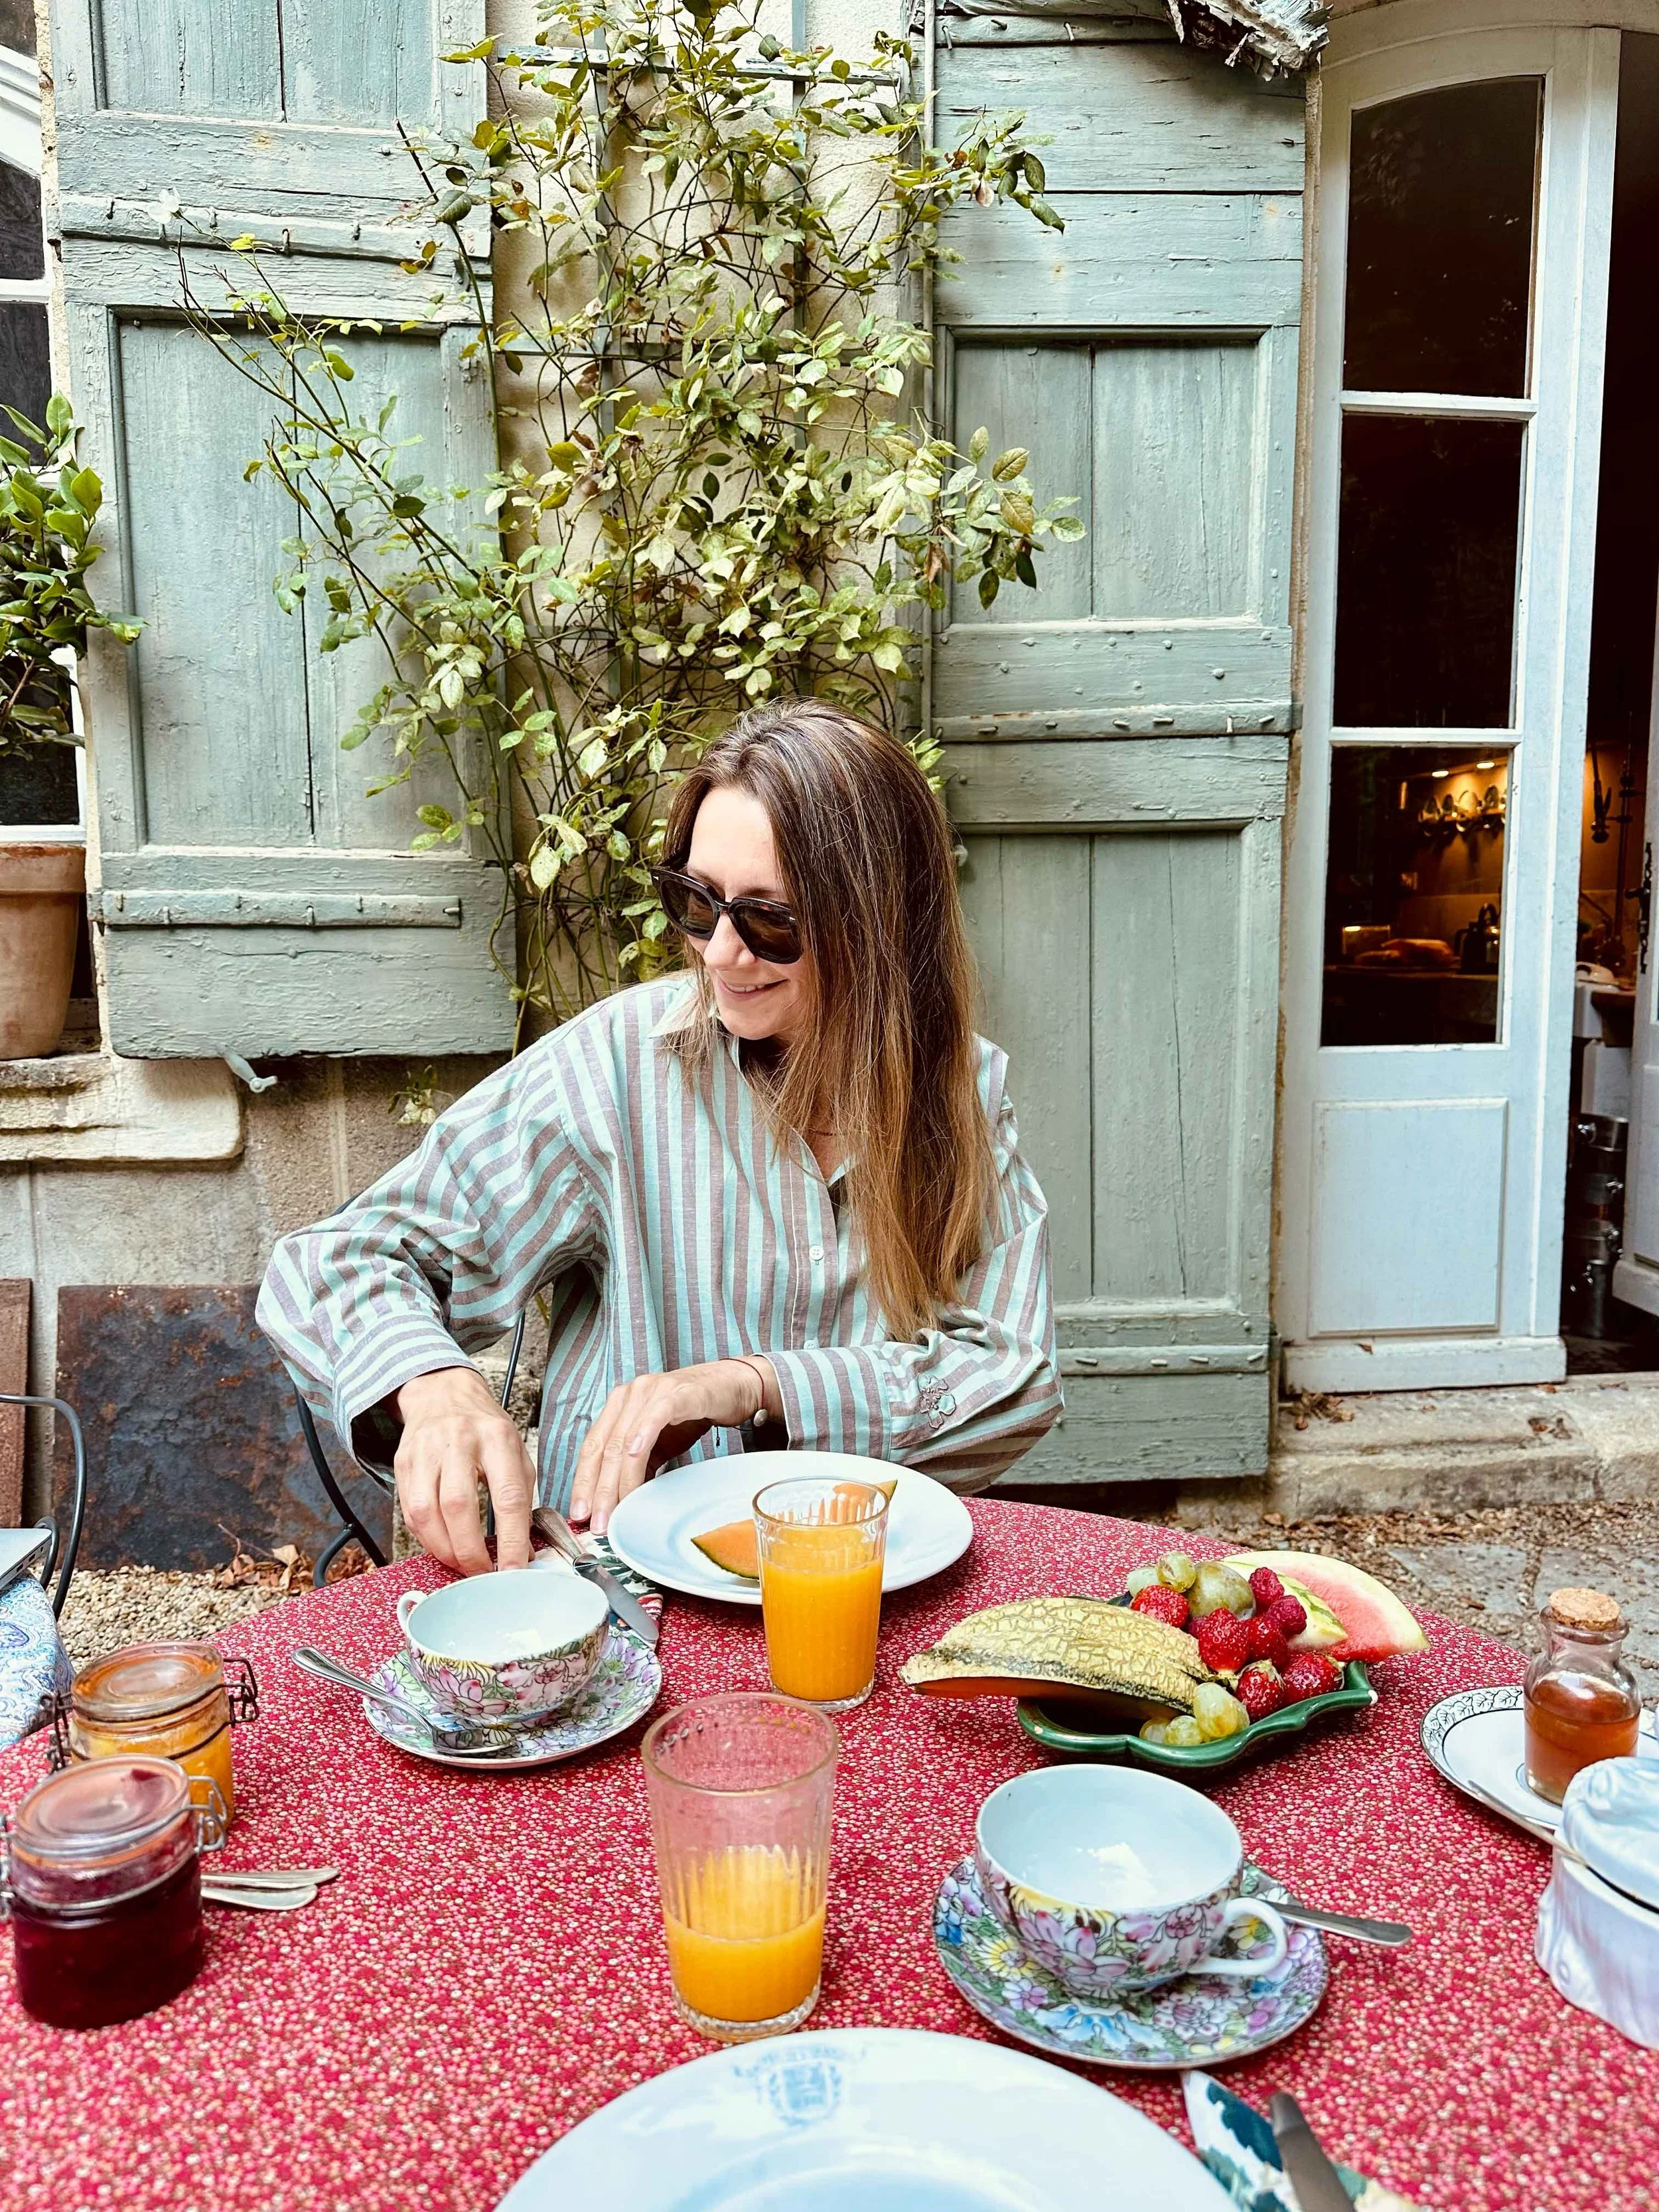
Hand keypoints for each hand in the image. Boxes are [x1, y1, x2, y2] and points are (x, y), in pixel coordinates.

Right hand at [393, 1366, 534, 1575]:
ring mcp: (427, 1451)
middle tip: (482, 1573)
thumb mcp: (516, 1452)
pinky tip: (442, 1545)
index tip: (514, 1570)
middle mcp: (460, 1442)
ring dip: (445, 1549)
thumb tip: (521, 1549)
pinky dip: (426, 1538)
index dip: (511, 1539)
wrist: (444, 1395)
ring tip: (461, 1564)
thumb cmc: (486, 1430)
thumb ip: (522, 1497)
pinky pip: (410, 1511)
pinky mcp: (403, 1463)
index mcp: (498, 1439)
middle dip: (471, 1551)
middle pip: (460, 1506)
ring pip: (427, 1512)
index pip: (507, 1496)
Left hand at [570, 1357, 779, 1534]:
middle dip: (599, 1490)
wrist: (733, 1385)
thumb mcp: (660, 1442)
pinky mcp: (678, 1393)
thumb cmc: (694, 1412)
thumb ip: (638, 1465)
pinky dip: (643, 1438)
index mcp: (619, 1405)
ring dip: (619, 1479)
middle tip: (598, 1522)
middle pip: (605, 1447)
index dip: (582, 1482)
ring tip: (619, 1509)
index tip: (579, 1514)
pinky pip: (655, 1417)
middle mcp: (630, 1394)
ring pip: (626, 1439)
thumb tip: (620, 1501)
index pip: (592, 1447)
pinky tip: (636, 1459)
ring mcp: (652, 1391)